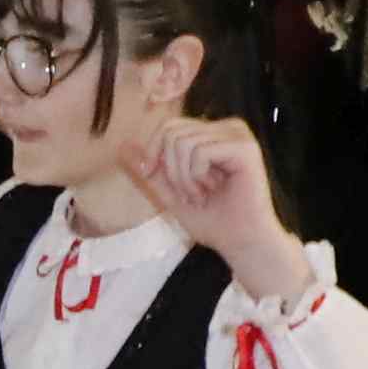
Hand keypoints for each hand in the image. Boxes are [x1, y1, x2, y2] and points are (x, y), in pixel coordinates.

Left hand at [128, 114, 302, 292]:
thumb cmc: (213, 220)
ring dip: (185, 178)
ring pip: (183, 142)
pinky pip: (199, 152)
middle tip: (191, 193)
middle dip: (171, 169)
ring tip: (203, 194)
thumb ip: (149, 169)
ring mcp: (238, 135)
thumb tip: (123, 146)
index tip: (162, 180)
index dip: (155, 153)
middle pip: (172, 131)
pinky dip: (197, 177)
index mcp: (212, 133)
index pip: (169, 126)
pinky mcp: (245, 148)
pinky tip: (214, 190)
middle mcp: (227, 128)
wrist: (241, 242)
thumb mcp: (169, 193)